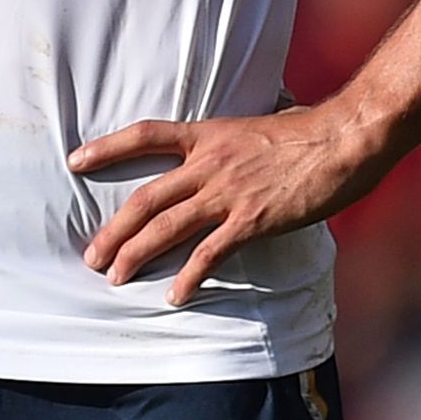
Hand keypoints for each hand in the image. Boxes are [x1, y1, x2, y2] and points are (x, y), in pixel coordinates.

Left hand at [68, 104, 385, 306]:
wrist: (345, 139)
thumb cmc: (311, 130)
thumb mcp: (260, 123)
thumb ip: (235, 140)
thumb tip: (233, 144)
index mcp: (209, 134)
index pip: (146, 134)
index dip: (107, 147)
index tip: (75, 160)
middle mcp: (210, 163)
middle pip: (146, 197)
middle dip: (114, 229)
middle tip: (91, 254)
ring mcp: (229, 192)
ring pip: (167, 227)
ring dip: (136, 254)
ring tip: (115, 277)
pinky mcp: (252, 220)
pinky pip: (210, 253)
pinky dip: (188, 277)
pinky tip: (174, 296)